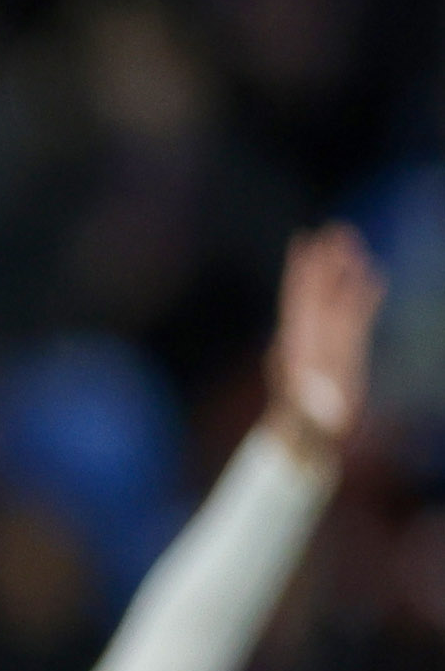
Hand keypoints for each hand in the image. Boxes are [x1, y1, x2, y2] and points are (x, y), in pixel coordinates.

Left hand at [267, 225, 381, 464]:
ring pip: (339, 298)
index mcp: (296, 344)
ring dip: (347, 272)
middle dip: (326, 261)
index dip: (301, 270)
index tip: (302, 241)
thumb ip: (304, 396)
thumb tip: (304, 382)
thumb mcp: (300, 413)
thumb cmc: (302, 428)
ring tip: (354, 243)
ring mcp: (330, 341)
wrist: (310, 440)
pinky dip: (365, 296)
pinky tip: (374, 276)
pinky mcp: (348, 350)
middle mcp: (312, 338)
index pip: (298, 298)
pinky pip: (358, 316)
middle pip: (319, 291)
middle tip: (335, 229)